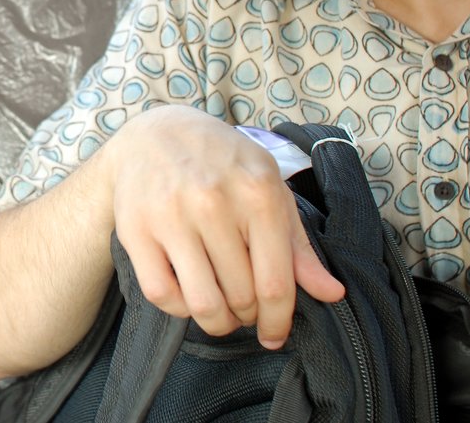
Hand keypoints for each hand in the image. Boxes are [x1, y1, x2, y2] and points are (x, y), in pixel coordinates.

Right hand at [106, 106, 344, 348]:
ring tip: (220, 311)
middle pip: (241, 296)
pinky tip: (189, 295)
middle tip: (244, 308)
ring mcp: (171, 216)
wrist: (154, 134)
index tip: (274, 335)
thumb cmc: (221, 163)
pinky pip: (162, 295)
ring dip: (216, 321)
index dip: (278, 321)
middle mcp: (213, 202)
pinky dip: (179, 309)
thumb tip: (332, 294)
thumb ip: (298, 244)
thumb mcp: (269, 188)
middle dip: (247, 315)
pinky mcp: (136, 230)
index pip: (275, 283)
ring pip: (203, 303)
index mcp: (257, 192)